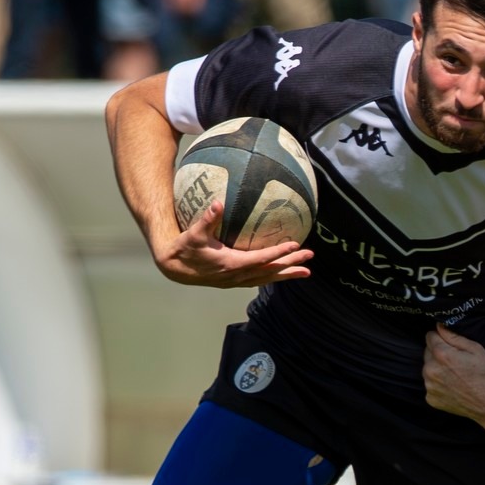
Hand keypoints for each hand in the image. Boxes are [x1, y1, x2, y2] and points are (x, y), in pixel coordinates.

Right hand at [156, 201, 312, 287]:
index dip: (278, 252)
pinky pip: (260, 280)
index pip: (261, 258)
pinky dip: (274, 277)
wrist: (175, 268)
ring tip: (306, 272)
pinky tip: (284, 273)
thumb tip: (218, 203)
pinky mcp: (235, 281)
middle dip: (291, 264)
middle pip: (270, 270)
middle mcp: (238, 275)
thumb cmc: (185, 248)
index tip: (295, 245)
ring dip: (287, 274)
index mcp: (231, 264)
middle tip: (310, 257)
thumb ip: (208, 219)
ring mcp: (237, 281)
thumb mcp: (194, 233)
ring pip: (268, 278)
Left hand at [425, 325, 484, 424]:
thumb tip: (439, 326)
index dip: (440, 338)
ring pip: (428, 369)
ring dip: (437, 370)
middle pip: (427, 353)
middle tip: (456, 362)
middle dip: (438, 354)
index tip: (450, 345)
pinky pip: (430, 385)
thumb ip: (454, 337)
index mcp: (441, 354)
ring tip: (455, 376)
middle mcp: (431, 370)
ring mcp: (429, 386)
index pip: (429, 337)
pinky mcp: (430, 398)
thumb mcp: (476, 349)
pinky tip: (453, 387)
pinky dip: (438, 385)